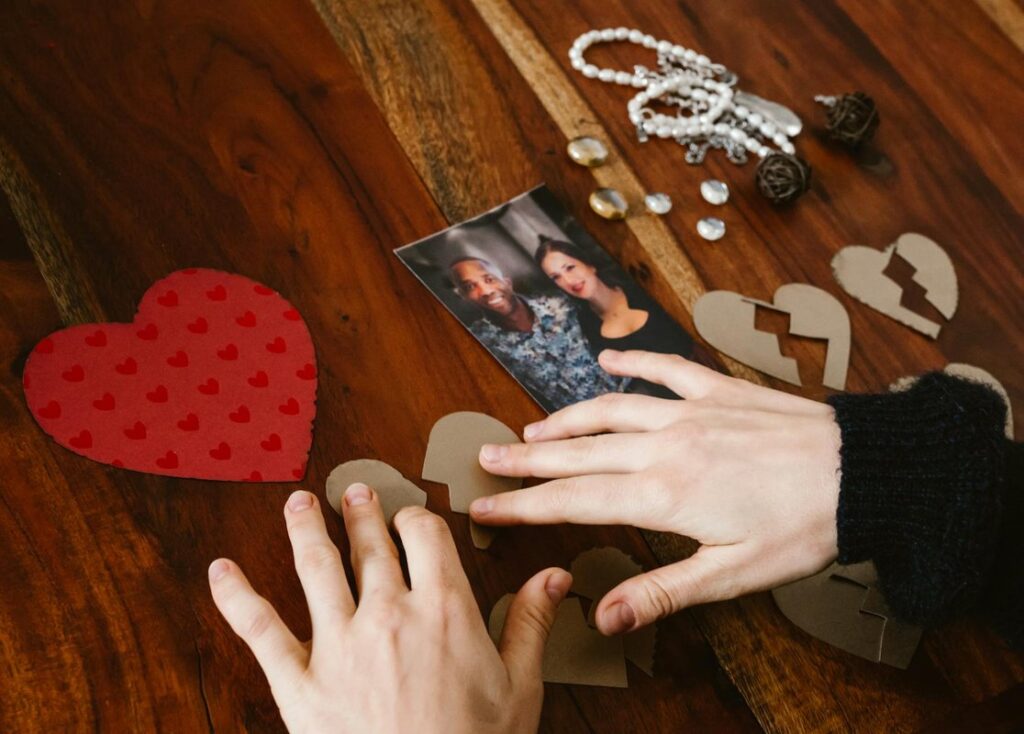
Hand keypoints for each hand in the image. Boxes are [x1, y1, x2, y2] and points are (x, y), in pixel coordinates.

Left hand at [209, 484, 570, 733]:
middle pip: (371, 546)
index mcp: (444, 609)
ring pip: (316, 568)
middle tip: (354, 492)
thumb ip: (531, 624)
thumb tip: (555, 577)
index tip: (412, 518)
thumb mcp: (521, 688)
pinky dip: (236, 596)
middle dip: (363, 514)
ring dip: (306, 528)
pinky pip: (260, 630)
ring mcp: (338, 646)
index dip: (417, 519)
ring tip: (299, 502)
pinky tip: (220, 570)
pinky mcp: (299, 684)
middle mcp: (388, 614)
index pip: (426, 536)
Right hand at [471, 349, 840, 635]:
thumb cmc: (803, 528)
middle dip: (526, 458)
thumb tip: (602, 617)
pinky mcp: (718, 392)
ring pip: (609, 410)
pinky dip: (633, 361)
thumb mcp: (732, 575)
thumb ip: (661, 591)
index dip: (522, 506)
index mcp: (662, 495)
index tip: (483, 507)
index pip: (572, 501)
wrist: (863, 472)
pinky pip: (665, 369)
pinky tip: (608, 358)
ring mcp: (689, 413)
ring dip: (565, 419)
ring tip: (530, 428)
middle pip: (577, 453)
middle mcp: (664, 447)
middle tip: (485, 458)